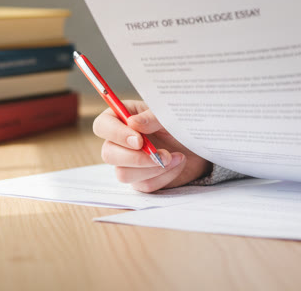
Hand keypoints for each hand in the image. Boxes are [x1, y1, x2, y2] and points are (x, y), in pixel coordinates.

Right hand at [91, 100, 208, 191]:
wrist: (198, 144)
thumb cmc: (180, 124)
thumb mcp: (168, 115)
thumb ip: (151, 117)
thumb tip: (132, 123)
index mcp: (122, 118)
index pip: (102, 126)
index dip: (116, 134)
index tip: (138, 140)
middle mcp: (120, 142)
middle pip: (108, 154)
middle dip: (136, 157)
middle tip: (160, 154)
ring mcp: (128, 163)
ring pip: (123, 174)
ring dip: (151, 168)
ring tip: (174, 157)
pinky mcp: (140, 181)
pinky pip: (144, 185)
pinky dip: (163, 176)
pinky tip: (177, 164)